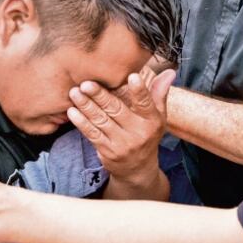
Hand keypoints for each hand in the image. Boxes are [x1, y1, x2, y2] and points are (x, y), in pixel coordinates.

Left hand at [68, 69, 175, 184]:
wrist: (138, 170)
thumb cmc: (147, 135)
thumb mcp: (158, 117)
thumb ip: (159, 93)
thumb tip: (170, 72)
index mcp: (152, 121)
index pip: (146, 104)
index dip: (140, 91)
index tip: (132, 76)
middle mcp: (138, 133)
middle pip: (117, 110)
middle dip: (100, 96)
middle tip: (86, 83)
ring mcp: (122, 144)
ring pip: (101, 121)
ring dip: (86, 106)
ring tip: (74, 93)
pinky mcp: (107, 151)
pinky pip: (92, 134)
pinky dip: (81, 122)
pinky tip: (72, 111)